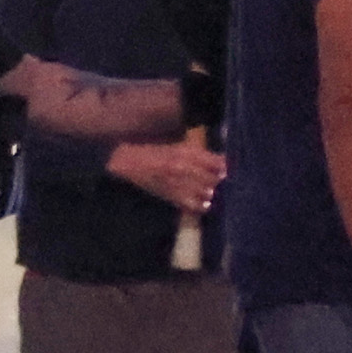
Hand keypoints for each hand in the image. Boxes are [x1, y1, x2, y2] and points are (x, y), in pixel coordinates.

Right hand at [106, 141, 225, 213]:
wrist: (125, 164)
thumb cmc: (152, 153)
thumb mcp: (177, 147)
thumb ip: (199, 154)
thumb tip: (222, 162)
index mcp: (187, 152)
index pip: (217, 162)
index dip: (224, 167)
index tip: (226, 170)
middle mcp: (185, 167)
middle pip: (214, 179)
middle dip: (219, 182)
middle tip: (222, 183)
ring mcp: (177, 182)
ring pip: (206, 192)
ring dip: (211, 193)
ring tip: (211, 192)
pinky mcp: (170, 195)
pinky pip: (193, 204)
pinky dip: (201, 205)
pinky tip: (203, 203)